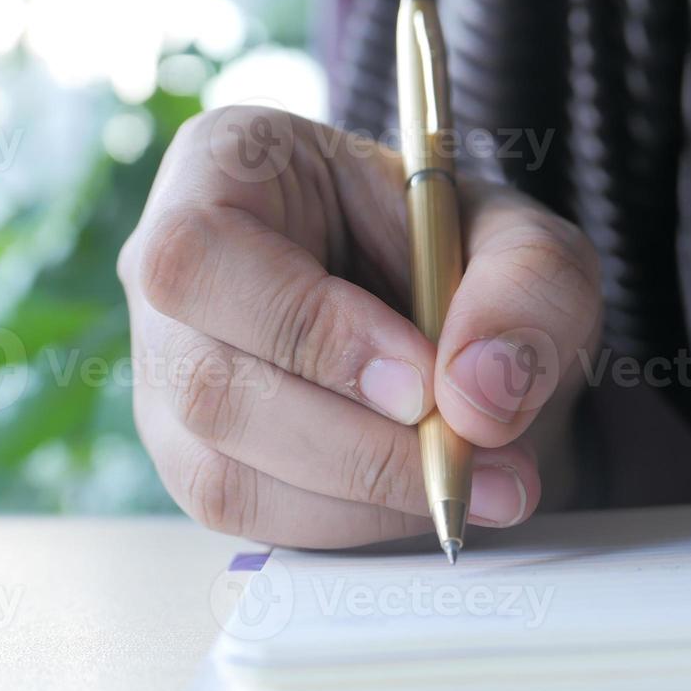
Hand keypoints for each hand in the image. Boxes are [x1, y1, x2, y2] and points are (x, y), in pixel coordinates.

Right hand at [117, 107, 600, 547]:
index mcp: (218, 168)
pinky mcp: (191, 459)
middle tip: (468, 455)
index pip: (204, 257)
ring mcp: (163, 377)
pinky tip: (415, 493)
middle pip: (208, 386)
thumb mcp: (521, 237)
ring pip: (220, 472)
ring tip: (467, 480)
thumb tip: (479, 394)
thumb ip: (527, 286)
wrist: (442, 321)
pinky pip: (249, 518)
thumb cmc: (454, 252)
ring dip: (359, 496)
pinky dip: (348, 522)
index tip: (423, 384)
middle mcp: (163, 275)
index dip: (310, 331)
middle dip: (353, 442)